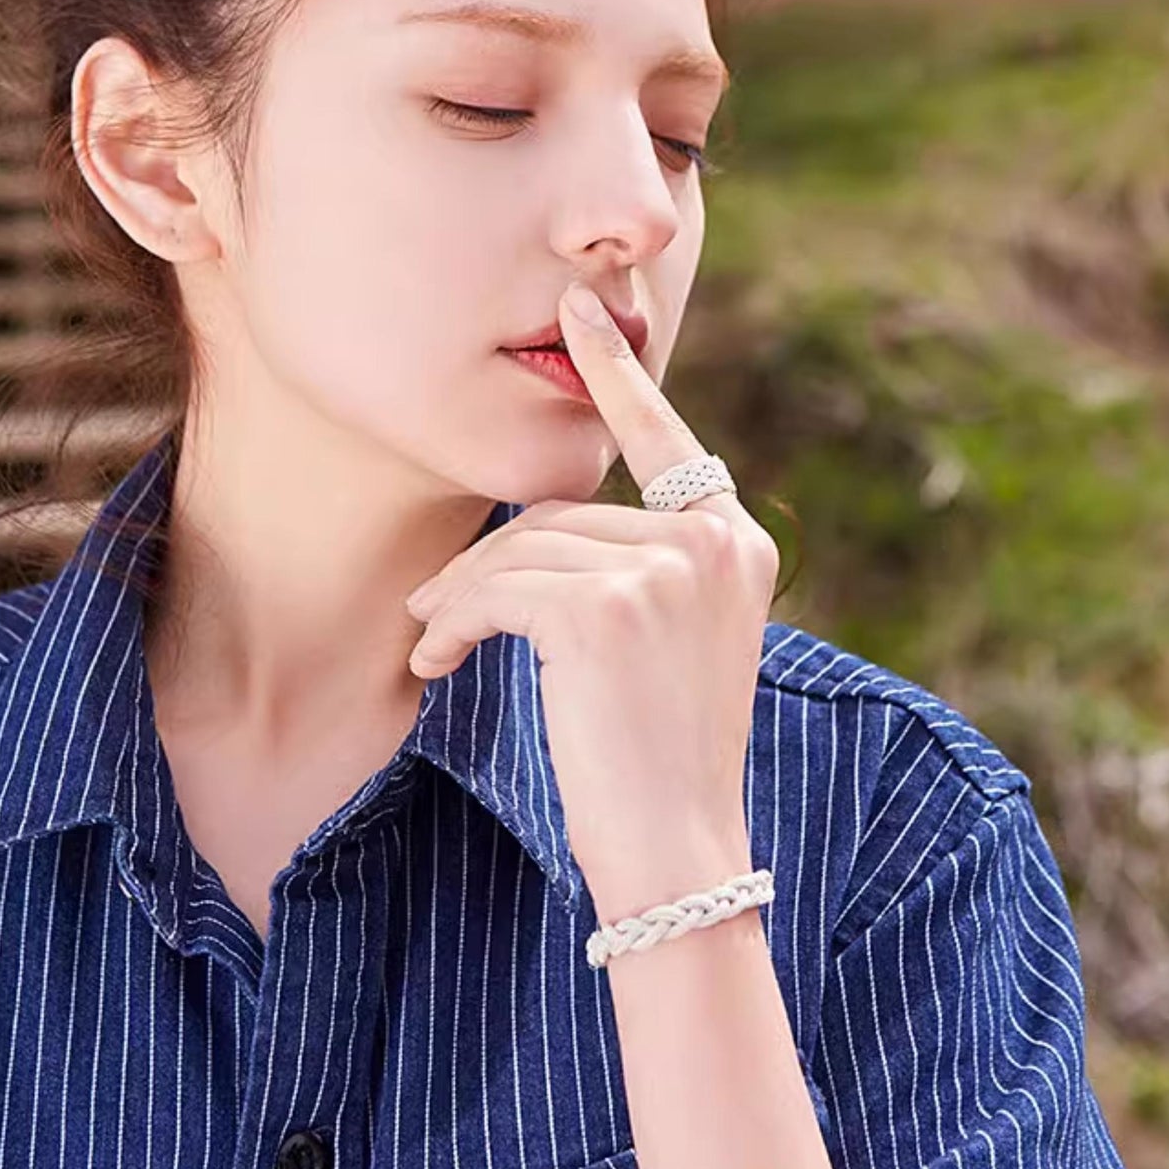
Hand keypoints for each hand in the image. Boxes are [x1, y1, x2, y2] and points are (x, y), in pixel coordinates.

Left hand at [403, 281, 781, 922]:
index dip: (615, 376)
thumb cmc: (657, 760)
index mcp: (736, 544)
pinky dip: (450, 625)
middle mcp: (714, 542)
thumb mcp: (668, 643)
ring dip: (459, 599)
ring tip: (432, 649)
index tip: (577, 316)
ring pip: (521, 550)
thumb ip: (636, 566)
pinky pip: (497, 590)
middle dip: (489, 567)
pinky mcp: (608, 609)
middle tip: (434, 620)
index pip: (664, 442)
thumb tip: (535, 525)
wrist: (677, 853)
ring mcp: (666, 570)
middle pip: (562, 514)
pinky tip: (433, 666)